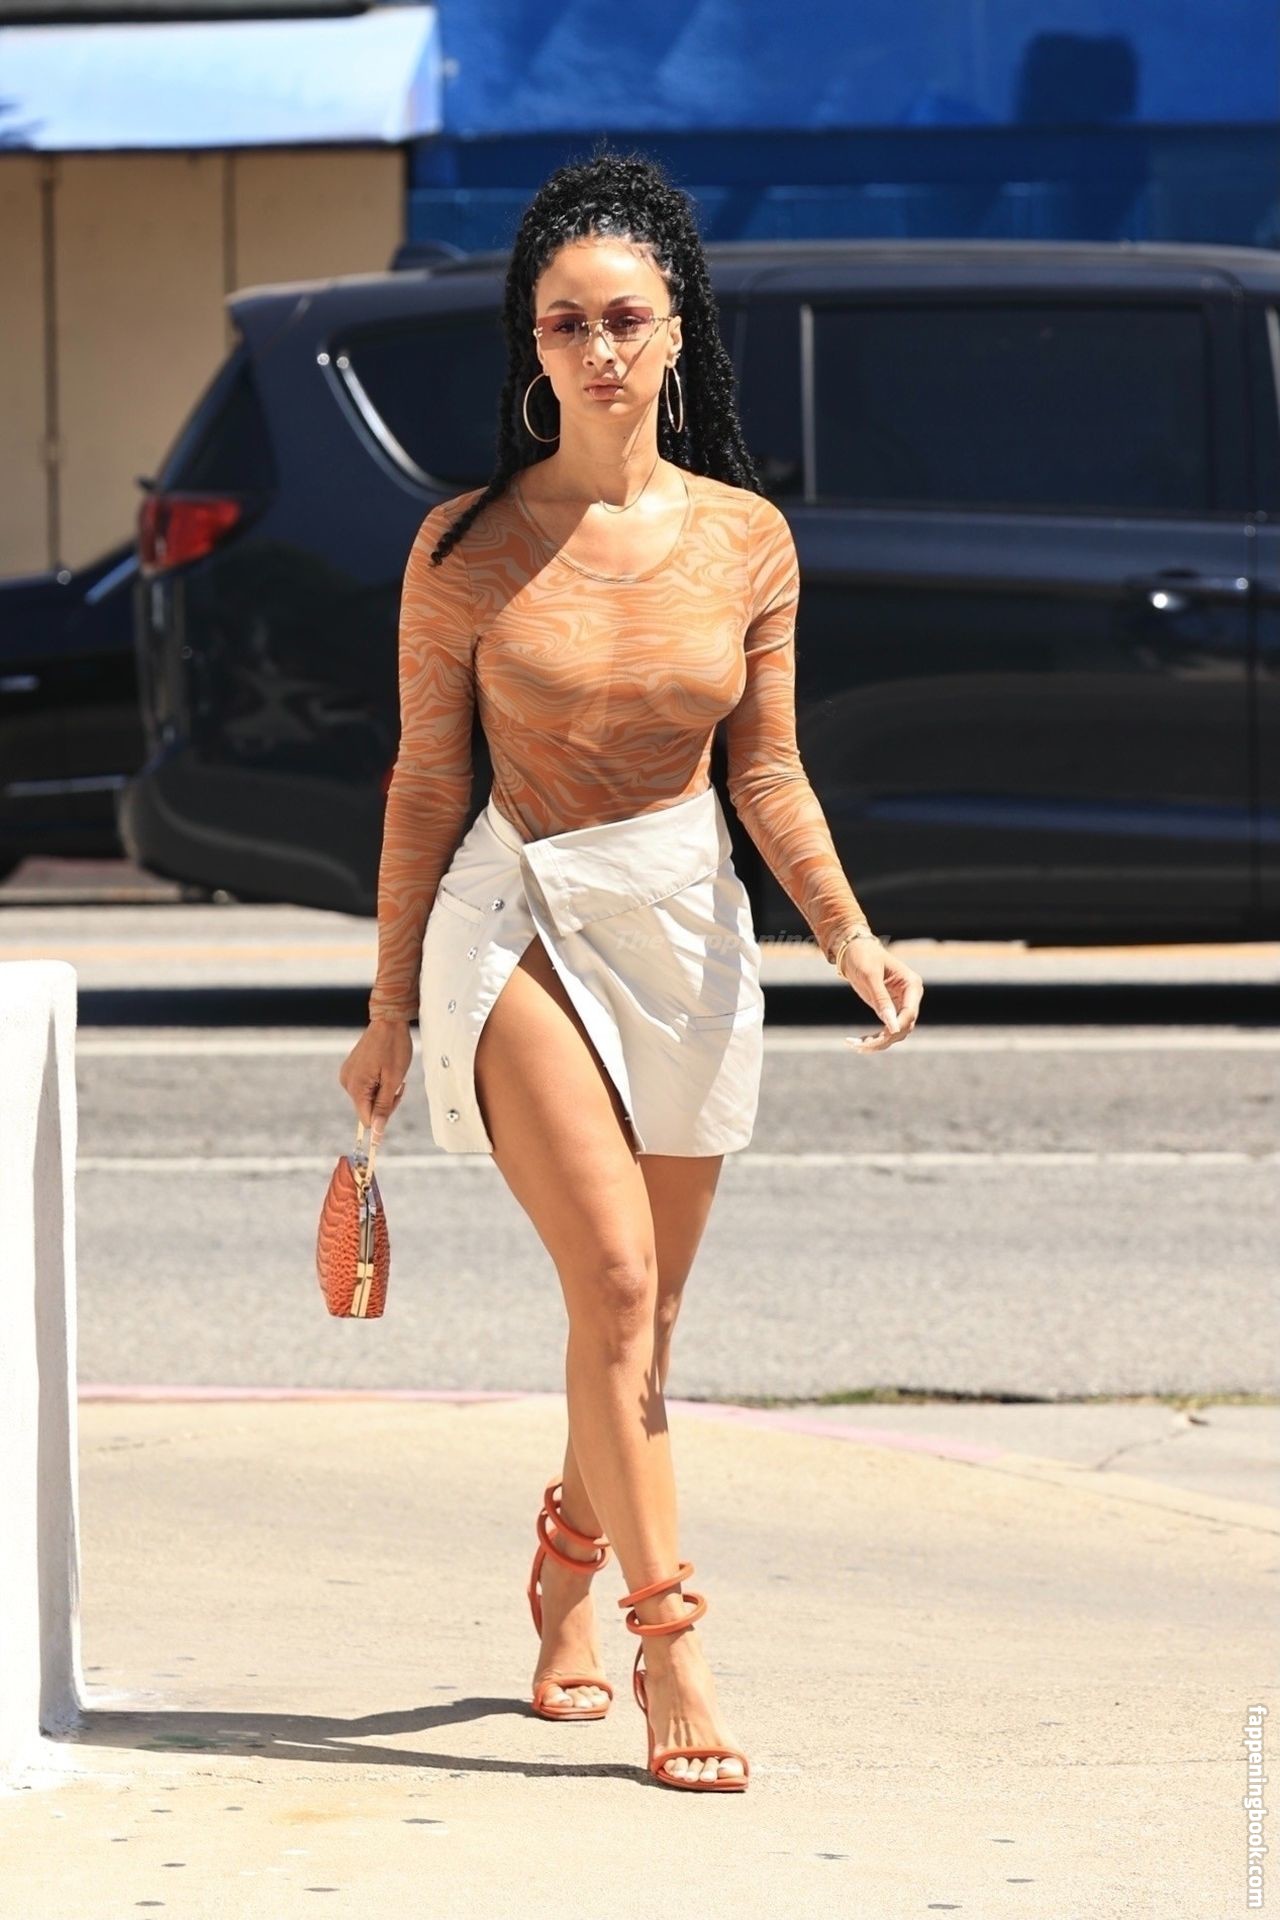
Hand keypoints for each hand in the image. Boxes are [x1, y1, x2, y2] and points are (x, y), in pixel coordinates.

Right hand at [339, 1018, 413, 1140]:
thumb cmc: (393, 1047)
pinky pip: (365, 1087)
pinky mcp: (351, 1069)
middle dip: (385, 1101)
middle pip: (367, 1109)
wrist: (388, 1021)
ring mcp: (348, 1075)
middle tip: (398, 1083)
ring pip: (367, 1099)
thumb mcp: (393, 1080)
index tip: (396, 1098)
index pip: (367, 1119)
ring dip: (383, 1092)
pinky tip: (384, 1070)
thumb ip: (383, 1107)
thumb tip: (377, 1132)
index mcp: (355, 1087)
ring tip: (391, 1074)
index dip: (384, 1115)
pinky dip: (377, 1084)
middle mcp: (347, 1083)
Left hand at [839, 938, 923, 1051]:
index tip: (880, 1038)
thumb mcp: (870, 976)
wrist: (853, 950)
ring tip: (855, 1045)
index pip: (910, 1012)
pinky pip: (886, 1030)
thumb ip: (881, 1000)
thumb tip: (891, 1025)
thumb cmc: (863, 957)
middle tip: (860, 1045)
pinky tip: (856, 1043)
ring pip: (896, 1032)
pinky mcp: (890, 1010)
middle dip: (884, 1038)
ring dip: (878, 1042)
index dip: (897, 1026)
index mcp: (911, 984)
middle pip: (904, 1026)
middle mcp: (910, 997)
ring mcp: (901, 1005)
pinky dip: (874, 1039)